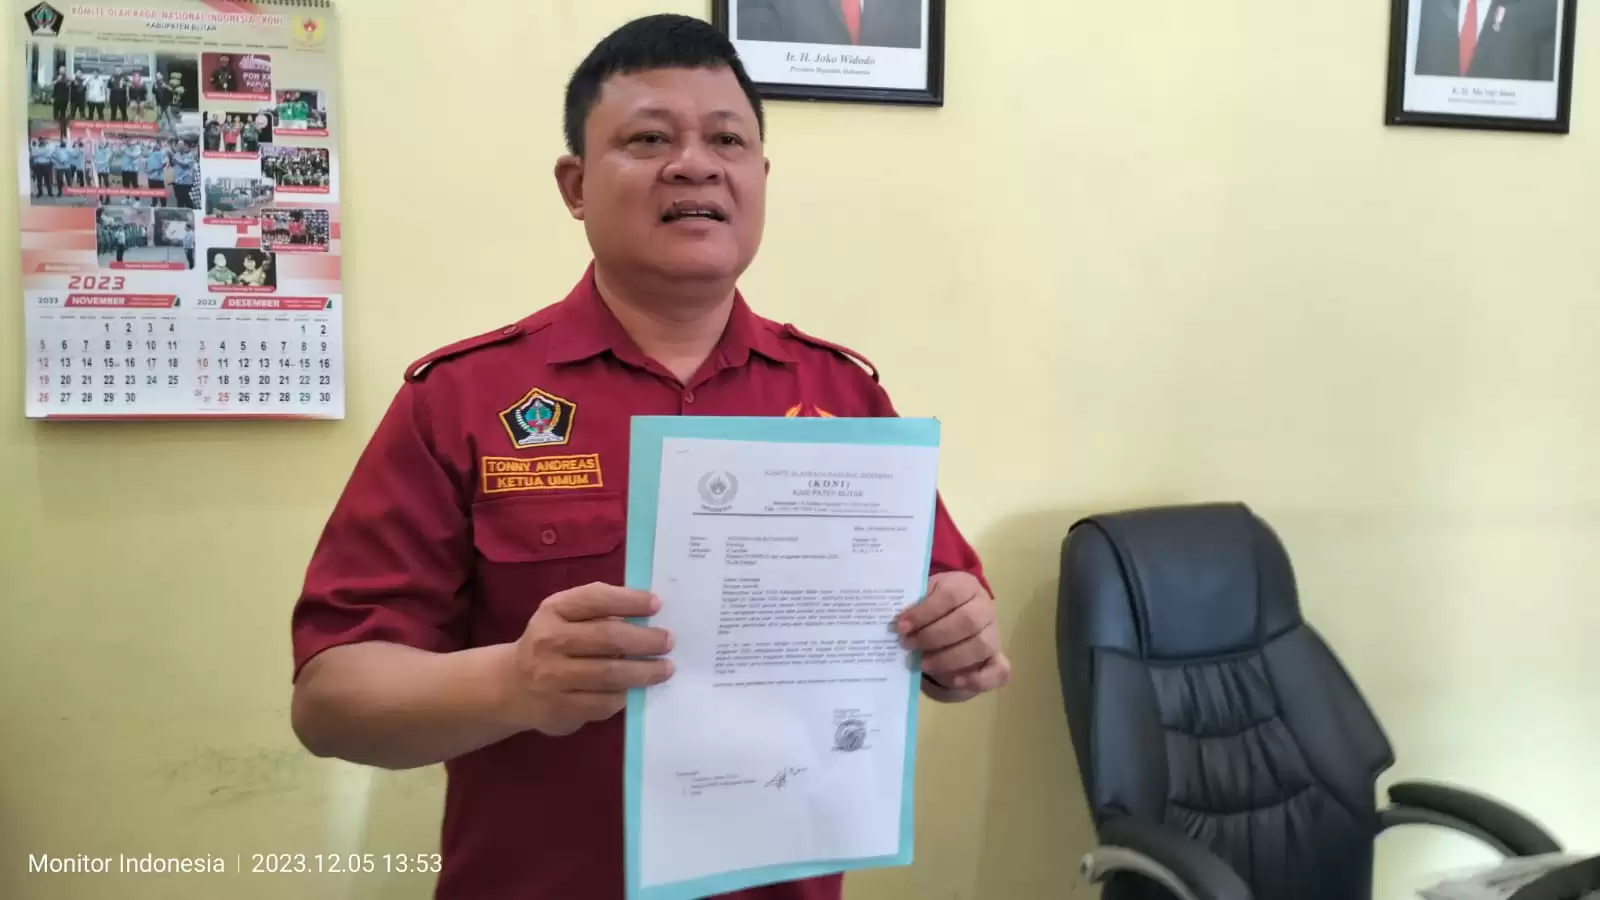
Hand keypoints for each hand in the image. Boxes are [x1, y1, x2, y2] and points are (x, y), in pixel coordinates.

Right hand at [508, 582, 674, 736]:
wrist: (512, 687)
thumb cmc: (553, 643)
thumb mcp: (564, 617)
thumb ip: (599, 610)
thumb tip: (648, 613)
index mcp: (554, 610)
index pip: (595, 599)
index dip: (629, 600)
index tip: (657, 604)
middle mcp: (548, 641)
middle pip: (607, 638)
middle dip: (644, 640)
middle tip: (668, 641)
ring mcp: (551, 678)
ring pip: (609, 674)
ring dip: (644, 672)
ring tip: (665, 668)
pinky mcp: (560, 709)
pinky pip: (603, 702)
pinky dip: (625, 695)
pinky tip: (638, 690)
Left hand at [895, 571, 1009, 699]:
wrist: (957, 614)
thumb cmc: (934, 605)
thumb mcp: (923, 596)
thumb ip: (913, 606)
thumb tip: (899, 626)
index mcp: (965, 586)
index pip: (949, 595)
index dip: (925, 612)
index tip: (901, 626)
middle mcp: (985, 607)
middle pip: (967, 621)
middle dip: (933, 637)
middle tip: (908, 645)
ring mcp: (993, 633)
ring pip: (980, 646)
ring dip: (948, 658)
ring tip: (922, 664)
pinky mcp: (997, 657)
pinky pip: (998, 671)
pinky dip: (978, 679)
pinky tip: (954, 681)